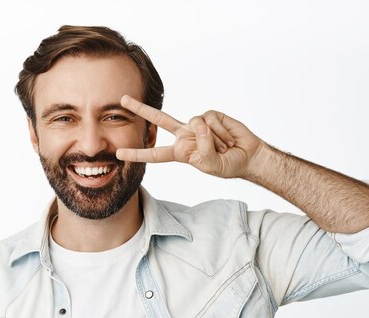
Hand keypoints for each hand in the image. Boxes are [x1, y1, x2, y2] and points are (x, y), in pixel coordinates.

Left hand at [116, 95, 265, 178]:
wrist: (248, 156)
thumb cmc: (228, 164)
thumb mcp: (212, 165)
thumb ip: (203, 149)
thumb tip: (199, 125)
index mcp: (181, 152)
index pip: (156, 153)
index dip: (138, 153)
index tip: (119, 153)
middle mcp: (186, 135)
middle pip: (160, 120)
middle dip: (141, 109)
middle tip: (123, 99)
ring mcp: (198, 124)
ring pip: (197, 124)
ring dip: (215, 140)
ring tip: (225, 148)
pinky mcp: (212, 115)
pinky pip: (210, 120)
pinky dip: (221, 132)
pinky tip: (229, 138)